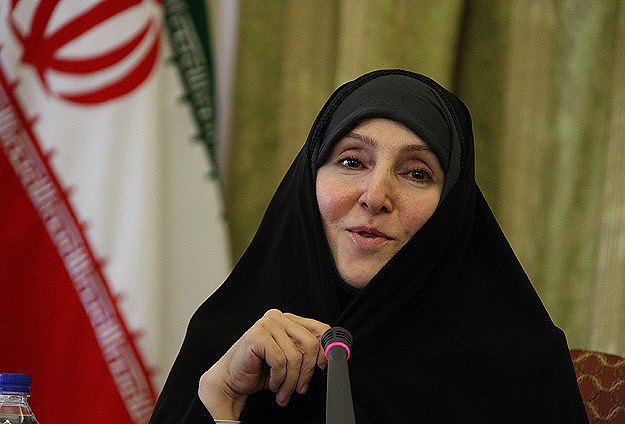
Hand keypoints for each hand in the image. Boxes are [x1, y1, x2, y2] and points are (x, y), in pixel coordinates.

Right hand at [198, 309, 330, 419]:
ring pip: (295, 356)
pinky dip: (279, 378)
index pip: (320, 329)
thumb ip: (307, 352)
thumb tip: (331, 356)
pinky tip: (273, 384)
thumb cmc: (260, 370)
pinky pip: (280, 361)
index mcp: (290, 320)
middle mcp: (279, 318)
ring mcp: (266, 324)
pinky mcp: (257, 336)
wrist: (232, 380)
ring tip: (283, 391)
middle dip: (306, 373)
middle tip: (299, 389)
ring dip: (290, 381)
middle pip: (310, 344)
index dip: (326, 351)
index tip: (323, 369)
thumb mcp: (291, 360)